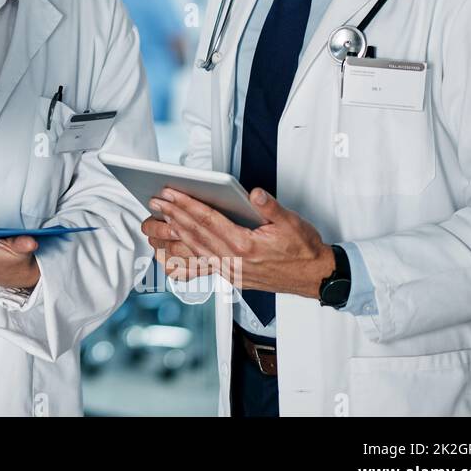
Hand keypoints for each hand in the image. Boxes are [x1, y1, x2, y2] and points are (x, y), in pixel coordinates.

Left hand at [141, 188, 334, 297]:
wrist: (313, 277)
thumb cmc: (303, 250)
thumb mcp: (292, 223)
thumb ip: (270, 208)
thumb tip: (255, 194)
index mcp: (246, 246)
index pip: (208, 221)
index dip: (187, 205)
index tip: (171, 194)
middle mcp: (234, 261)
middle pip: (196, 234)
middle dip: (173, 215)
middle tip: (156, 201)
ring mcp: (231, 271)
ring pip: (196, 250)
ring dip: (176, 233)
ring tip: (160, 218)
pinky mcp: (232, 277)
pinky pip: (204, 263)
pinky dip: (187, 251)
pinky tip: (177, 244)